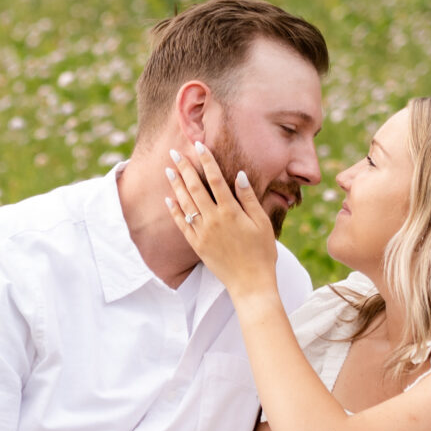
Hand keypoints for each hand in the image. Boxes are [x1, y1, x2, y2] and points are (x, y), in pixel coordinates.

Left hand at [164, 146, 281, 299]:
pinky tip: (169, 199)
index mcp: (231, 212)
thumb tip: (239, 175)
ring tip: (168, 169)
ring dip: (176, 185)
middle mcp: (213, 220)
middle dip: (184, 168)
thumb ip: (248, 198)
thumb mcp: (261, 223)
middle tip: (175, 152)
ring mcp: (202, 233)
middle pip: (195, 187)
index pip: (216, 179)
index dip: (206, 161)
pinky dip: (174, 210)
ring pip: (185, 203)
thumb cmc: (262, 252)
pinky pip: (182, 224)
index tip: (199, 146)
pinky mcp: (196, 245)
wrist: (250, 284)